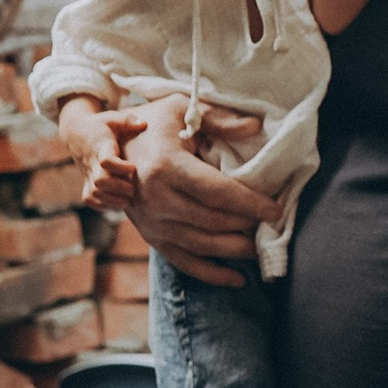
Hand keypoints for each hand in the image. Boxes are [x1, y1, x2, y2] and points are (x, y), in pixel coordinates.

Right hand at [60, 104, 142, 209]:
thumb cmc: (99, 126)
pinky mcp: (85, 181)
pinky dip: (103, 204)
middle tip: (132, 188)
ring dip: (113, 199)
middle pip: (101, 181)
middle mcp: (92, 162)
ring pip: (95, 193)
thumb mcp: (112, 118)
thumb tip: (144, 124)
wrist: (75, 133)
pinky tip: (116, 200)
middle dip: (119, 187)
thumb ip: (128, 120)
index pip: (107, 161)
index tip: (133, 167)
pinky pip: (90, 199)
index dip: (120, 167)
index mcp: (100, 147)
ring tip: (128, 198)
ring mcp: (87, 174)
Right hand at [119, 96, 276, 287]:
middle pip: (213, 221)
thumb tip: (255, 127)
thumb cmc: (155, 124)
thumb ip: (220, 119)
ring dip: (236, 250)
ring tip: (262, 246)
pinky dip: (213, 274)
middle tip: (273, 225)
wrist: (111, 148)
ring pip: (203, 245)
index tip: (275, 210)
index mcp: (166, 166)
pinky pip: (184, 263)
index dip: (250, 203)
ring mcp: (152, 222)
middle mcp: (156, 199)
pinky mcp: (152, 237)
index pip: (217, 192)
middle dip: (248, 225)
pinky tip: (239, 279)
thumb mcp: (183, 108)